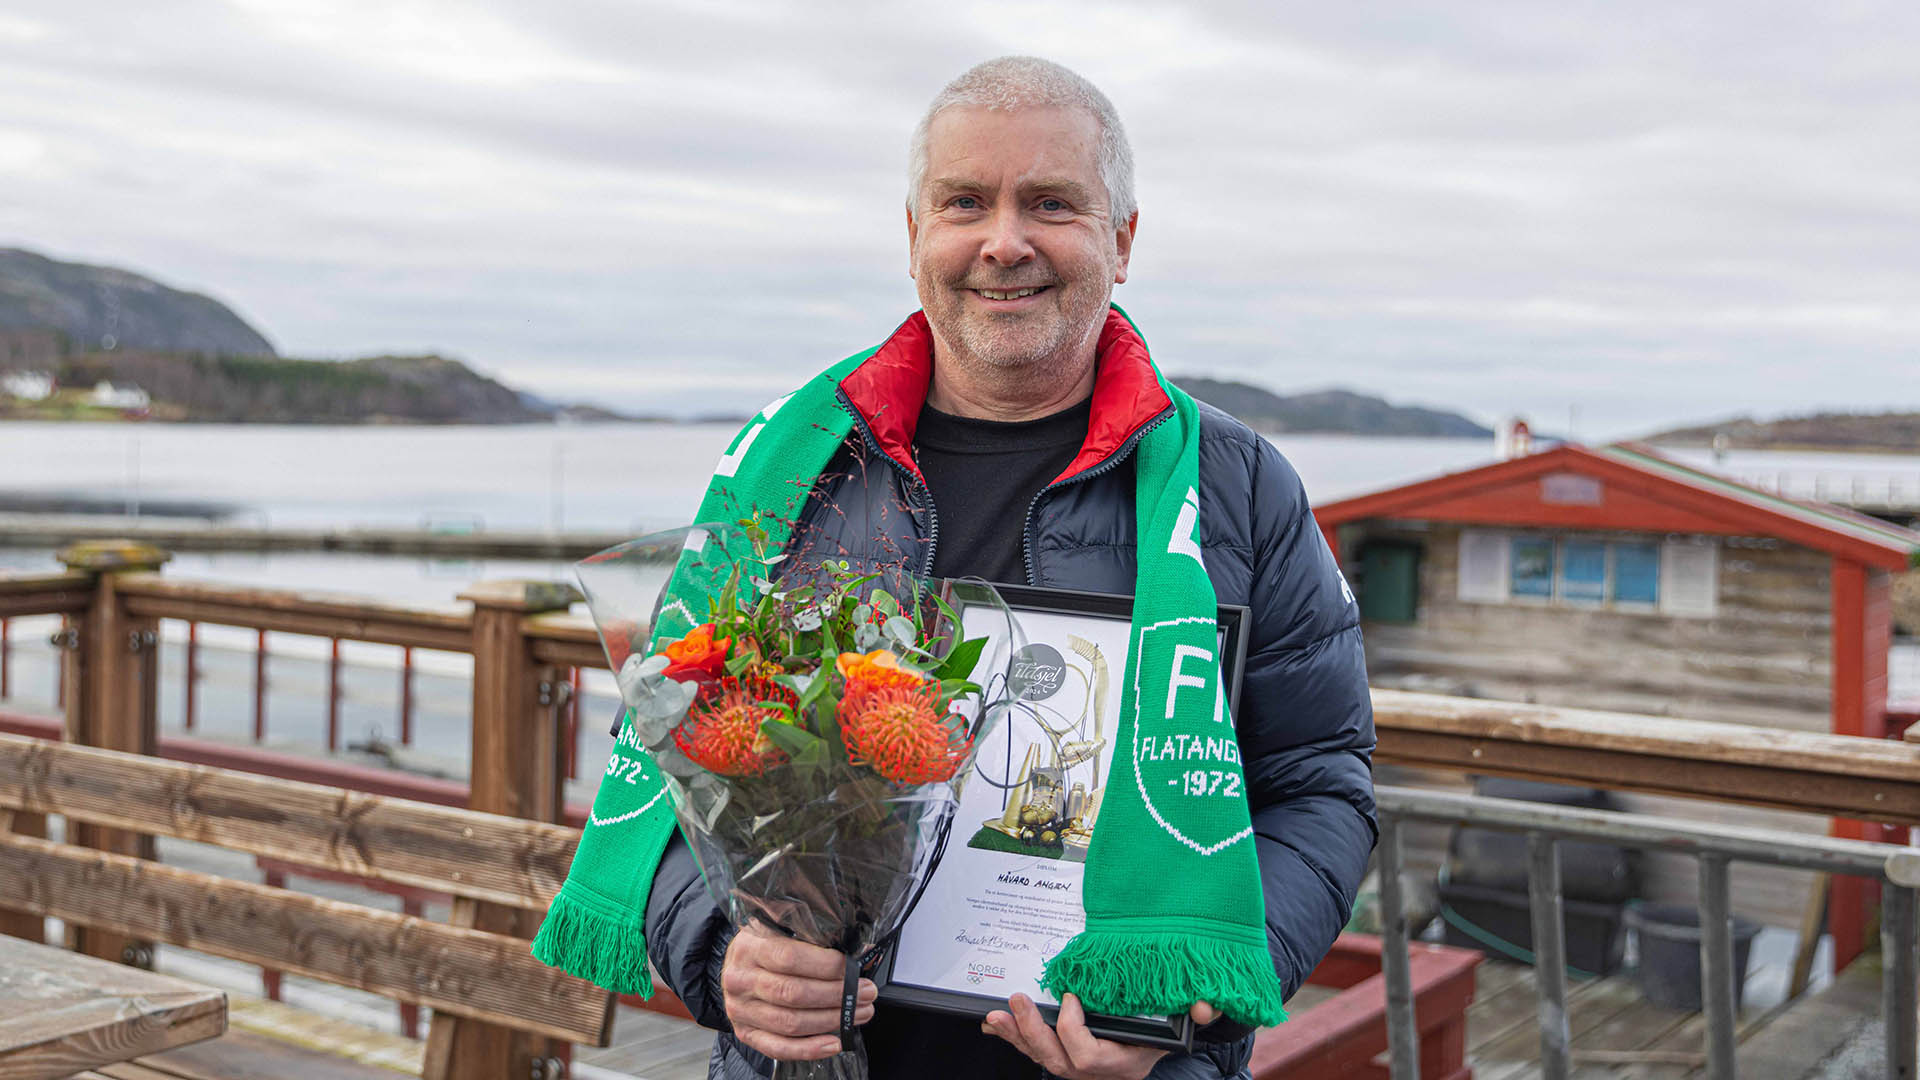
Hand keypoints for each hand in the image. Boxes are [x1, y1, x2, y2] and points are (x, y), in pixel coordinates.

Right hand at [720, 922, 875, 1060]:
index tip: (853, 968)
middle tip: (865, 992)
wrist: (735, 966)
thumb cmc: (764, 946)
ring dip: (832, 1020)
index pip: (790, 958)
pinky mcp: (746, 1033)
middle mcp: (741, 979)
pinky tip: (834, 1042)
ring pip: (791, 1023)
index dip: (826, 965)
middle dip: (837, 995)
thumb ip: (815, 939)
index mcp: (750, 947)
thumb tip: (861, 951)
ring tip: (858, 1013)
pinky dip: (810, 1049)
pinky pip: (779, 1048)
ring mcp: (741, 1010)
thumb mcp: (781, 931)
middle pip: (794, 993)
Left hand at [983, 993, 1216, 1079]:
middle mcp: (1094, 1072)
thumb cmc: (1168, 1031)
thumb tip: (1205, 1007)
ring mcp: (1076, 1068)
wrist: (1156, 1047)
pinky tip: (995, 1024)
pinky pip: (1034, 1052)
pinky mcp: (1063, 1058)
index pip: (1088, 1057)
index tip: (1070, 997)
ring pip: (1041, 1057)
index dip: (1072, 1029)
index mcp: (1122, 1064)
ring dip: (1017, 1034)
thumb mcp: (1186, 1023)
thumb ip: (1200, 1013)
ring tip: (997, 1013)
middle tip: (1019, 1000)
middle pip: (1055, 1060)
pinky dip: (1013, 1037)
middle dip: (1033, 1031)